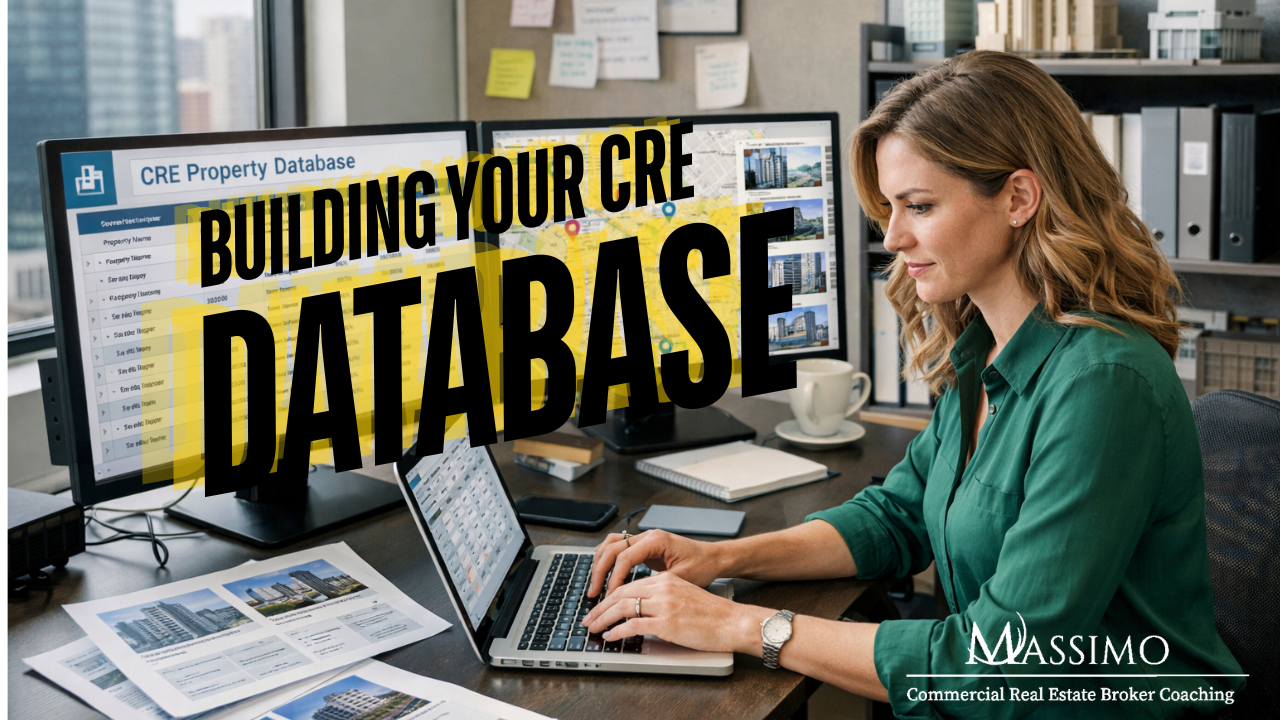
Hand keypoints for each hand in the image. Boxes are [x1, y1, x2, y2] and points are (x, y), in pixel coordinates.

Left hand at [582, 572, 768, 653]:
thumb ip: (663, 597)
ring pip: (623, 607)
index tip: (600, 607)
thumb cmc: (713, 613)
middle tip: (589, 618)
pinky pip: (634, 626)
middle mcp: (663, 588)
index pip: (629, 585)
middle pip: (621, 594)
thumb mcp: (684, 595)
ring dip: (604, 618)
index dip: (610, 597)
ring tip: (594, 628)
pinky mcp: (667, 623)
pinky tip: (611, 636)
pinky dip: (618, 631)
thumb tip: (642, 609)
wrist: (733, 621)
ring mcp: (664, 605)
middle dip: (601, 608)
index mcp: (666, 580)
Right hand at [587, 529, 721, 598]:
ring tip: (595, 585)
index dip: (613, 579)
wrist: (714, 558)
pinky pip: (618, 549)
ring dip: (600, 564)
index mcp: (655, 540)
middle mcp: (647, 536)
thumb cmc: (702, 566)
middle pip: (611, 549)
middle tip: (593, 592)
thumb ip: (657, 585)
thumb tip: (635, 599)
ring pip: (611, 545)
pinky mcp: (644, 547)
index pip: (623, 558)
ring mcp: (644, 540)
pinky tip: (605, 576)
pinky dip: (608, 561)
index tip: (609, 596)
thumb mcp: (681, 578)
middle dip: (599, 571)